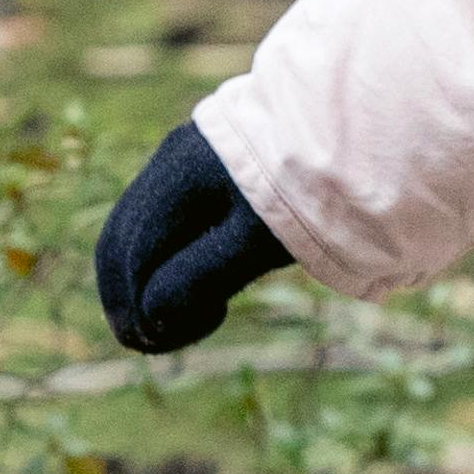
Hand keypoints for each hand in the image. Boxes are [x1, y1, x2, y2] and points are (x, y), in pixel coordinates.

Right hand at [95, 118, 295, 352]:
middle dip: (127, 299)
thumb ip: (199, 278)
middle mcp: (169, 163)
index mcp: (179, 180)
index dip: (142, 310)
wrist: (353, 131)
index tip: (172, 338)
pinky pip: (154, 220)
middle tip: (151, 342)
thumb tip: (151, 316)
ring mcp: (179, 161)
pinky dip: (156, 258)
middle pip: (120, 244)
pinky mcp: (196, 166)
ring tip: (164, 322)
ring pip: (131, 233)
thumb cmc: (310, 191)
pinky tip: (180, 282)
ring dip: (136, 281)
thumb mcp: (256, 243)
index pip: (134, 258)